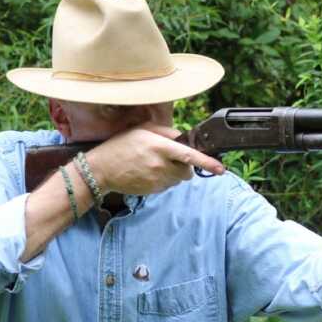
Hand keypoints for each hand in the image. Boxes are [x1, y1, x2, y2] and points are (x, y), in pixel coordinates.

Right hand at [85, 122, 224, 194]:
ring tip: (154, 163)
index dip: (207, 163)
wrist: (101, 170)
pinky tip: (148, 172)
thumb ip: (166, 132)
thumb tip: (183, 137)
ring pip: (179, 179)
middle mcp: (160, 165)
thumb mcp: (142, 130)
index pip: (189, 156)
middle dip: (186, 165)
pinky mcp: (154, 191)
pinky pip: (168, 186)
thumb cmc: (120, 145)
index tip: (221, 169)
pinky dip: (165, 179)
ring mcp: (157, 180)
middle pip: (187, 170)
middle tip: (171, 157)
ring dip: (174, 172)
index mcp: (159, 147)